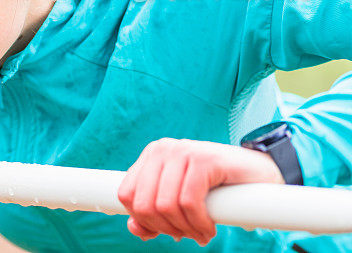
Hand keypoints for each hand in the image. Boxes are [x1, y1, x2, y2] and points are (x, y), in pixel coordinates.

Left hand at [117, 138, 284, 245]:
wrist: (259, 174)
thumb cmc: (217, 189)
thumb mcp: (179, 200)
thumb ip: (154, 214)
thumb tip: (134, 228)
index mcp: (151, 156)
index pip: (126, 194)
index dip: (143, 220)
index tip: (165, 231)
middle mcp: (162, 150)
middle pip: (144, 203)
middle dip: (165, 229)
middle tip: (187, 235)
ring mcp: (182, 151)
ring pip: (165, 205)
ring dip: (185, 229)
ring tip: (201, 233)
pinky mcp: (203, 159)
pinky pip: (189, 202)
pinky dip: (198, 223)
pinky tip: (209, 227)